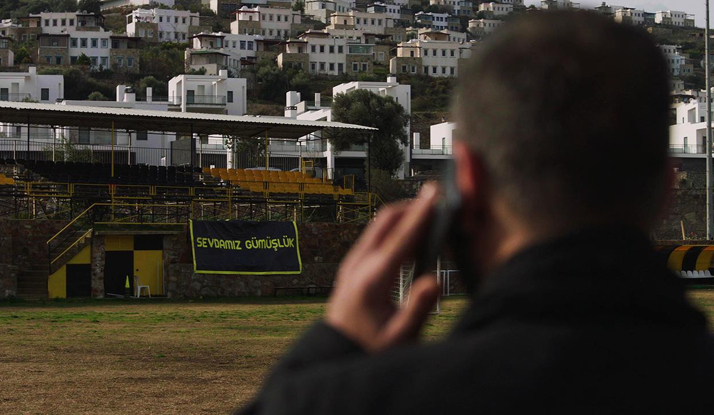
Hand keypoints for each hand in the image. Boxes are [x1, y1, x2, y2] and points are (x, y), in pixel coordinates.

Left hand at [326, 184, 440, 351]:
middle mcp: (358, 264)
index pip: (401, 238)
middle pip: (386, 220)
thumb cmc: (370, 349)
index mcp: (372, 280)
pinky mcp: (352, 265)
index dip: (420, 213)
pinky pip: (375, 236)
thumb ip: (418, 309)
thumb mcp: (399, 338)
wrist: (336, 354)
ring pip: (379, 225)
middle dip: (412, 206)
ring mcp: (352, 262)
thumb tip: (436, 281)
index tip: (434, 192)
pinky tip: (413, 236)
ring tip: (431, 215)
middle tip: (439, 200)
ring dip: (404, 215)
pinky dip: (395, 228)